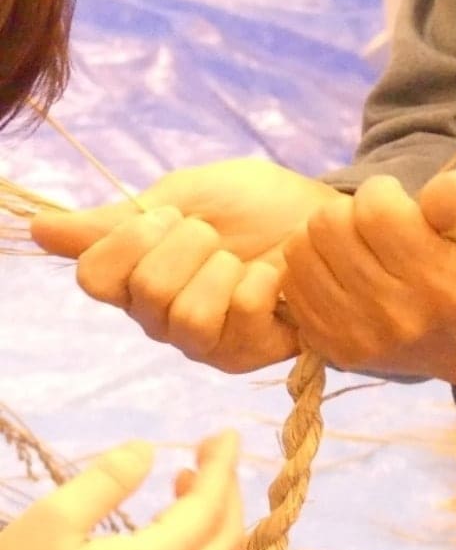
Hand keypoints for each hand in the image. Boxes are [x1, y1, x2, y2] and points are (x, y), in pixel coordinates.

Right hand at [0, 430, 242, 549]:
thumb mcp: (51, 522)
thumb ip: (106, 480)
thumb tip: (147, 450)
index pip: (209, 506)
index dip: (222, 464)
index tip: (226, 433)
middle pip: (227, 535)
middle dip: (227, 487)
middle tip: (208, 454)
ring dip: (218, 520)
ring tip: (187, 487)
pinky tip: (174, 533)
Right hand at [31, 159, 339, 372]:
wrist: (323, 215)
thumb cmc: (257, 205)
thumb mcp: (188, 195)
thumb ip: (120, 220)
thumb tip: (38, 227)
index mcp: (136, 277)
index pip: (94, 278)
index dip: (131, 240)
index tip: (170, 215)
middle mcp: (159, 318)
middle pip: (144, 292)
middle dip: (190, 244)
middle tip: (218, 235)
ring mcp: (203, 342)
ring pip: (186, 315)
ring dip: (224, 268)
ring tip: (245, 260)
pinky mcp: (247, 355)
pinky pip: (238, 318)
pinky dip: (261, 281)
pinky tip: (276, 277)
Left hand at [281, 170, 455, 397]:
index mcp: (438, 280)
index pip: (375, 211)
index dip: (381, 191)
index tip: (395, 198)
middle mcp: (395, 314)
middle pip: (328, 227)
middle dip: (349, 210)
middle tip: (371, 220)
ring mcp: (359, 336)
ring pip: (300, 253)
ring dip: (322, 237)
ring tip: (352, 242)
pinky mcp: (335, 349)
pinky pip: (292, 288)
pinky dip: (310, 269)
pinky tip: (339, 269)